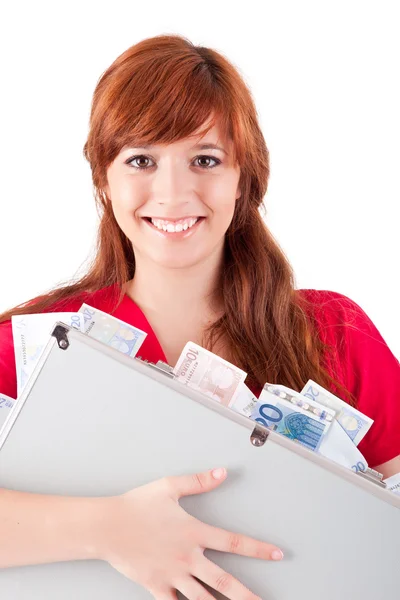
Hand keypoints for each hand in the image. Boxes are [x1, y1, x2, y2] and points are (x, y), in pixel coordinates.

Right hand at [98, 467, 283, 599]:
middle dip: (247, 597)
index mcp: (194, 532)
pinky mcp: (156, 587)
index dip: (258, 549)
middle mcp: (187, 557)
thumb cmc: (137, 505)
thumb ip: (199, 481)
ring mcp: (172, 576)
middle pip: (224, 583)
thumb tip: (223, 472)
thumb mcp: (169, 487)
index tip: (277, 555)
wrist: (107, 526)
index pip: (233, 542)